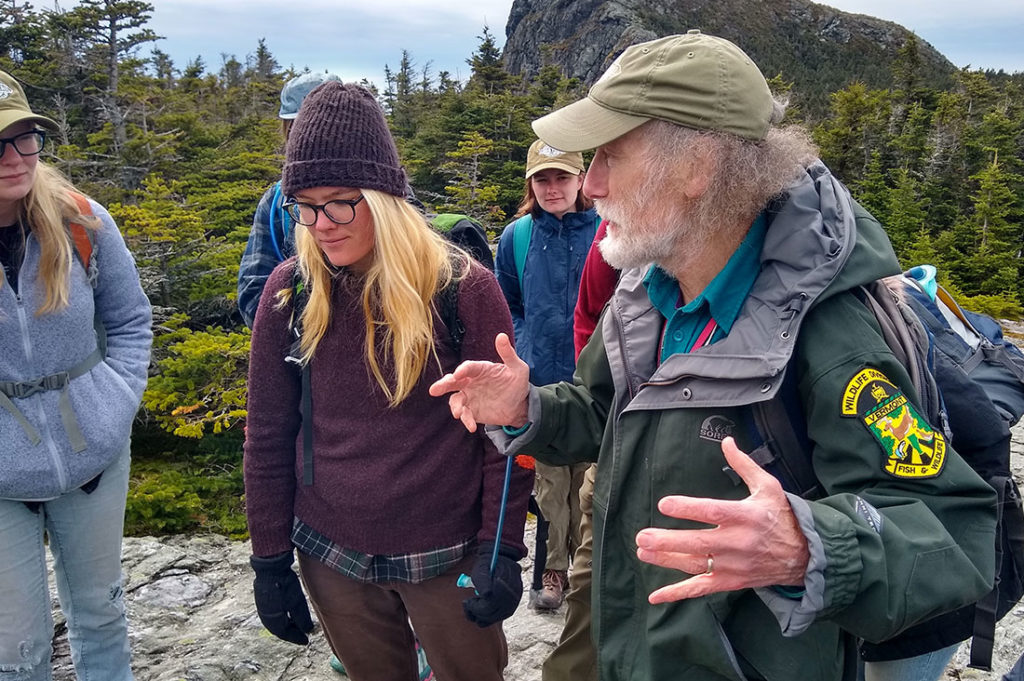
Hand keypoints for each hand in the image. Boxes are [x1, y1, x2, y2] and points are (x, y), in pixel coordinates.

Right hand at [250, 552, 314, 644]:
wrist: (271, 566)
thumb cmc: (284, 585)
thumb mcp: (297, 603)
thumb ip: (302, 618)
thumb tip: (307, 631)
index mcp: (272, 620)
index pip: (285, 634)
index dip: (296, 638)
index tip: (306, 641)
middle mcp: (265, 616)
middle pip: (280, 629)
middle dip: (292, 632)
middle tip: (303, 634)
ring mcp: (262, 607)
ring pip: (276, 621)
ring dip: (287, 624)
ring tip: (298, 624)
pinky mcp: (263, 599)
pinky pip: (273, 614)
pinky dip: (282, 617)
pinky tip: (289, 613)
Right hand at [429, 333, 529, 431]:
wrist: (519, 406)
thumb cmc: (517, 383)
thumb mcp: (518, 368)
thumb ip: (508, 354)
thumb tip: (501, 336)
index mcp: (480, 369)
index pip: (469, 367)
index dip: (463, 370)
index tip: (458, 374)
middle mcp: (471, 382)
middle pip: (453, 382)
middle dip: (443, 385)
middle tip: (434, 390)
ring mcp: (470, 397)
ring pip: (456, 400)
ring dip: (455, 406)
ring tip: (457, 413)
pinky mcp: (472, 411)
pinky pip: (465, 414)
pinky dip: (466, 420)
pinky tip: (471, 426)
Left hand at [462, 542, 523, 626]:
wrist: (502, 559)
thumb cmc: (488, 564)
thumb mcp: (482, 568)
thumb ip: (483, 580)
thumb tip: (487, 594)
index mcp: (504, 583)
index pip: (488, 605)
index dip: (475, 607)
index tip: (467, 601)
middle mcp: (512, 594)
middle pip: (492, 614)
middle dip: (476, 612)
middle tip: (468, 603)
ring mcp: (514, 601)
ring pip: (496, 618)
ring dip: (482, 616)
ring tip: (475, 604)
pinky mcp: (513, 605)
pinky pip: (500, 616)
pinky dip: (490, 616)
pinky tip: (482, 607)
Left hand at [635, 437, 809, 603]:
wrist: (804, 555)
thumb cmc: (782, 516)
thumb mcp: (768, 487)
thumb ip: (744, 464)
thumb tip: (726, 441)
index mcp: (746, 516)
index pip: (713, 511)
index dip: (688, 508)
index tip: (664, 504)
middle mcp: (738, 542)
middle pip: (699, 543)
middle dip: (669, 541)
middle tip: (642, 536)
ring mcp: (734, 565)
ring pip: (696, 565)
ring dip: (667, 560)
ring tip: (642, 552)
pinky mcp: (731, 582)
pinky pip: (702, 589)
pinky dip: (678, 594)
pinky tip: (656, 595)